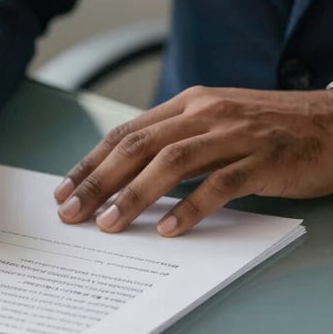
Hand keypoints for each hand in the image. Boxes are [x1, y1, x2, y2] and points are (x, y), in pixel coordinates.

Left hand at [54, 86, 332, 235]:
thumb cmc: (269, 129)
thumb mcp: (214, 122)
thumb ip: (174, 141)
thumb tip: (124, 175)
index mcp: (187, 104)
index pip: (126, 133)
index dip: (91, 162)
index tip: (64, 190)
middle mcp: (205, 113)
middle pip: (138, 146)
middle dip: (98, 181)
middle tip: (70, 212)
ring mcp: (235, 134)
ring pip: (172, 163)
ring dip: (134, 194)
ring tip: (107, 223)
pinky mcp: (265, 158)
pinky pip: (221, 184)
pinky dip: (191, 206)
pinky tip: (169, 229)